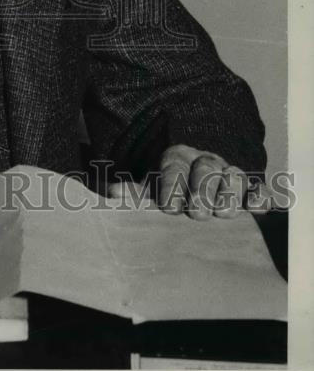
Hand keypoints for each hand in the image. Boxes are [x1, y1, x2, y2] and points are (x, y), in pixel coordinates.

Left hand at [107, 144, 273, 218]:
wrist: (194, 187)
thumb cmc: (169, 192)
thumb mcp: (150, 190)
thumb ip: (133, 192)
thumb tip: (110, 192)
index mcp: (177, 157)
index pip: (174, 164)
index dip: (172, 183)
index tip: (168, 206)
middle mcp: (204, 162)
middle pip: (206, 168)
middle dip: (202, 190)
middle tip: (197, 213)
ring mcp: (228, 174)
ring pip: (235, 176)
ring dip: (229, 193)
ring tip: (222, 212)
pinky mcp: (249, 191)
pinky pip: (258, 190)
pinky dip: (259, 197)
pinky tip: (254, 208)